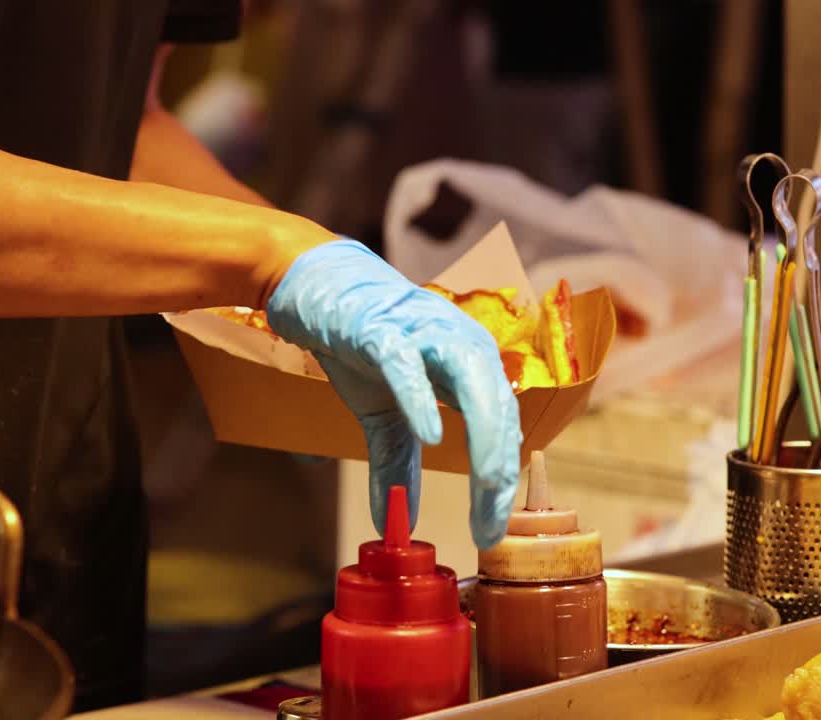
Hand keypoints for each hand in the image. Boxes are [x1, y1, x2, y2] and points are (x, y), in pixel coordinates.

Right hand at [267, 239, 521, 548]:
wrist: (319, 287)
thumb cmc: (362, 344)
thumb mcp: (382, 415)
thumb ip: (394, 464)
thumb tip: (393, 521)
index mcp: (472, 367)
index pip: (501, 430)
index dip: (499, 484)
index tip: (490, 532)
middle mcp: (462, 345)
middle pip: (498, 411)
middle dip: (500, 472)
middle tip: (492, 526)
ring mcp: (424, 333)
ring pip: (472, 384)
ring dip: (484, 438)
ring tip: (488, 485)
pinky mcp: (381, 328)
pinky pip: (407, 364)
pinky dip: (422, 398)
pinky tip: (432, 434)